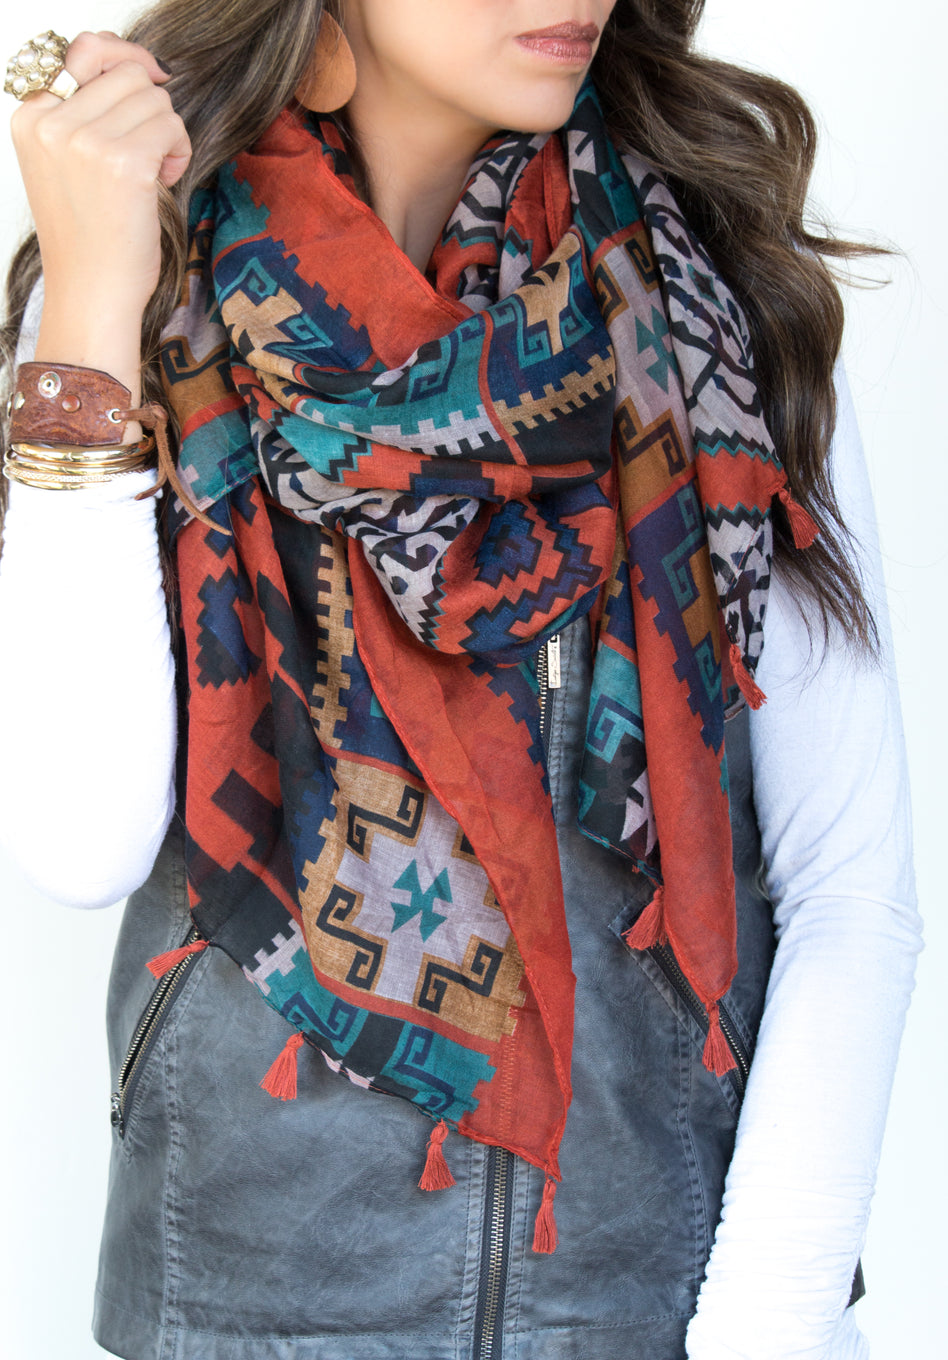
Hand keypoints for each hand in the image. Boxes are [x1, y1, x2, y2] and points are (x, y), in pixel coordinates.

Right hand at [10, 30, 190, 328]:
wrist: (91, 293)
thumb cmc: (89, 238)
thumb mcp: (67, 165)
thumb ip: (87, 113)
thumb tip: (140, 64)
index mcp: (30, 118)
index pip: (84, 52)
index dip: (124, 65)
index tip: (148, 83)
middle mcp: (52, 122)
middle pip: (128, 75)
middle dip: (150, 111)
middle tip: (148, 155)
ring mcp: (85, 140)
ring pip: (154, 98)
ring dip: (167, 134)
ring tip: (152, 175)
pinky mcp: (123, 162)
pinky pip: (171, 126)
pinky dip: (179, 152)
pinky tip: (163, 182)